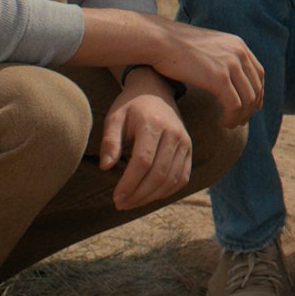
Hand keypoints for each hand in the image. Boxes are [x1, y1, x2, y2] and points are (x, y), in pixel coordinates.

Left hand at [101, 71, 190, 210]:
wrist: (156, 91)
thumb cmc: (131, 106)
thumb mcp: (114, 118)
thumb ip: (109, 141)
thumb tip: (106, 167)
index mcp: (153, 124)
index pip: (143, 161)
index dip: (129, 183)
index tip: (115, 197)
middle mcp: (174, 133)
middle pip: (158, 173)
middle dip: (139, 194)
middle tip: (121, 204)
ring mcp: (185, 142)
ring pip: (171, 179)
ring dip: (151, 197)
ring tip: (132, 203)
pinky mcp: (189, 150)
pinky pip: (182, 177)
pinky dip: (167, 192)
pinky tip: (150, 196)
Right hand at [142, 15, 264, 126]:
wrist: (160, 40)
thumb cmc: (175, 45)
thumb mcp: (207, 46)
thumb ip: (220, 57)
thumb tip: (225, 73)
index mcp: (237, 44)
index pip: (258, 72)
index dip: (258, 91)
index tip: (253, 106)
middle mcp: (239, 52)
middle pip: (255, 87)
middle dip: (250, 107)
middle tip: (240, 121)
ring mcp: (230, 64)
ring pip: (247, 99)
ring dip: (241, 116)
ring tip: (231, 124)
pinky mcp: (219, 78)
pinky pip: (234, 105)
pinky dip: (231, 117)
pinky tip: (222, 123)